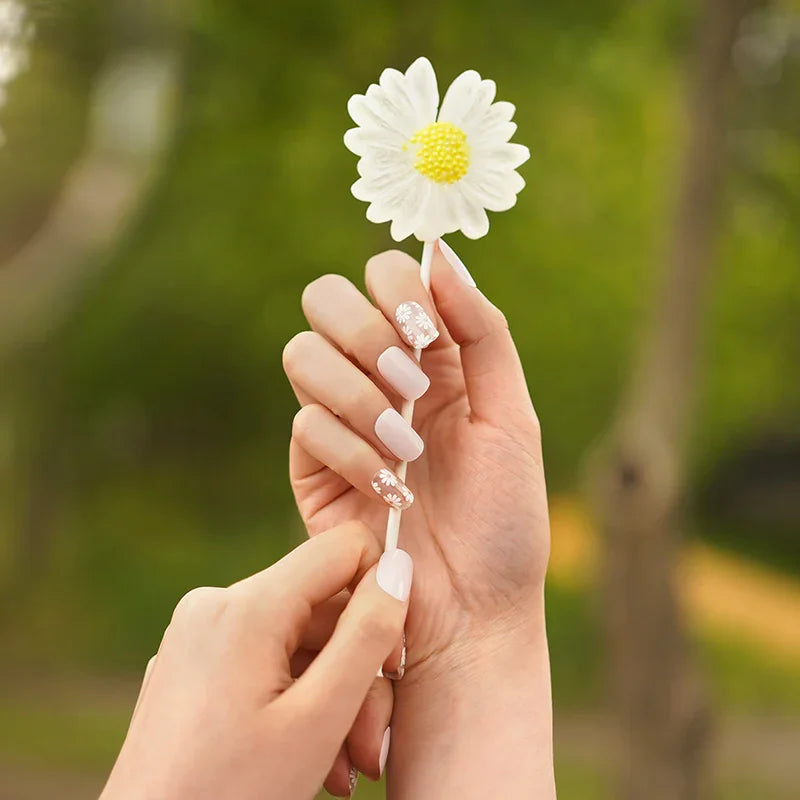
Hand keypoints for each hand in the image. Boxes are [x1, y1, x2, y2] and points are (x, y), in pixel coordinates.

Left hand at [101, 522, 412, 799]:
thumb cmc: (232, 797)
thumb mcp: (320, 718)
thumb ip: (368, 635)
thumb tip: (399, 566)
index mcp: (245, 606)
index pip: (343, 548)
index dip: (380, 591)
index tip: (388, 662)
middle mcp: (214, 604)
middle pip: (322, 607)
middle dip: (357, 672)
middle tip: (368, 747)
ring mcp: (196, 635)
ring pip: (298, 640)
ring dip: (332, 697)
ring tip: (342, 767)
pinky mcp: (190, 665)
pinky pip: (263, 660)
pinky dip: (294, 700)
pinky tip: (307, 758)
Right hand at [284, 243, 554, 796]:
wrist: (475, 609)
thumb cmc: (504, 517)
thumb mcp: (511, 415)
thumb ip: (481, 331)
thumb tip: (440, 253)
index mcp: (431, 358)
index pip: (385, 277)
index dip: (396, 287)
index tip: (426, 329)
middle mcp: (379, 379)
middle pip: (326, 300)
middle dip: (363, 328)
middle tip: (409, 374)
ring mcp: (342, 421)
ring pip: (303, 354)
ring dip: (357, 391)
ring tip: (405, 443)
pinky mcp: (312, 468)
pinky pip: (306, 425)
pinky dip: (350, 449)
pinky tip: (388, 488)